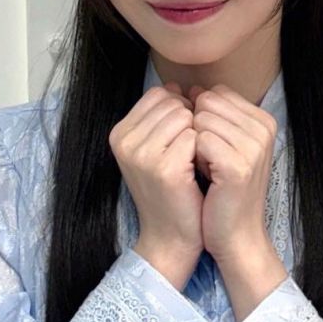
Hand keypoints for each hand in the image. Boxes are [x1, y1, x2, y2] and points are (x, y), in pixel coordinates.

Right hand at [108, 83, 202, 283]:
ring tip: (193, 161)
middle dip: (190, 121)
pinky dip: (203, 150)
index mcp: (119, 133)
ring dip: (198, 135)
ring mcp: (141, 154)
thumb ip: (161, 117)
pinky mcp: (163, 168)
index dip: (180, 110)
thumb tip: (177, 85)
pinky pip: (194, 136)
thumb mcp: (156, 149)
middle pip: (172, 102)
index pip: (158, 94)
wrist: (171, 236)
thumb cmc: (170, 191)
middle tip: (190, 153)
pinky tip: (199, 171)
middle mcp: (123, 141)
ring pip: (184, 115)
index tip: (183, 139)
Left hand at [184, 82, 278, 265]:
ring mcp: (254, 146)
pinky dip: (193, 157)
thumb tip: (190, 89)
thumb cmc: (224, 191)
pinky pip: (198, 140)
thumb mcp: (225, 145)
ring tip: (207, 170)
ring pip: (200, 119)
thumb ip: (213, 115)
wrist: (235, 235)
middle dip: (196, 129)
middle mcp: (264, 129)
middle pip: (206, 102)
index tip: (211, 148)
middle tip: (208, 161)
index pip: (216, 93)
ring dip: (193, 144)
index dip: (202, 118)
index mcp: (263, 120)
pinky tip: (205, 177)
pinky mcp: (238, 165)